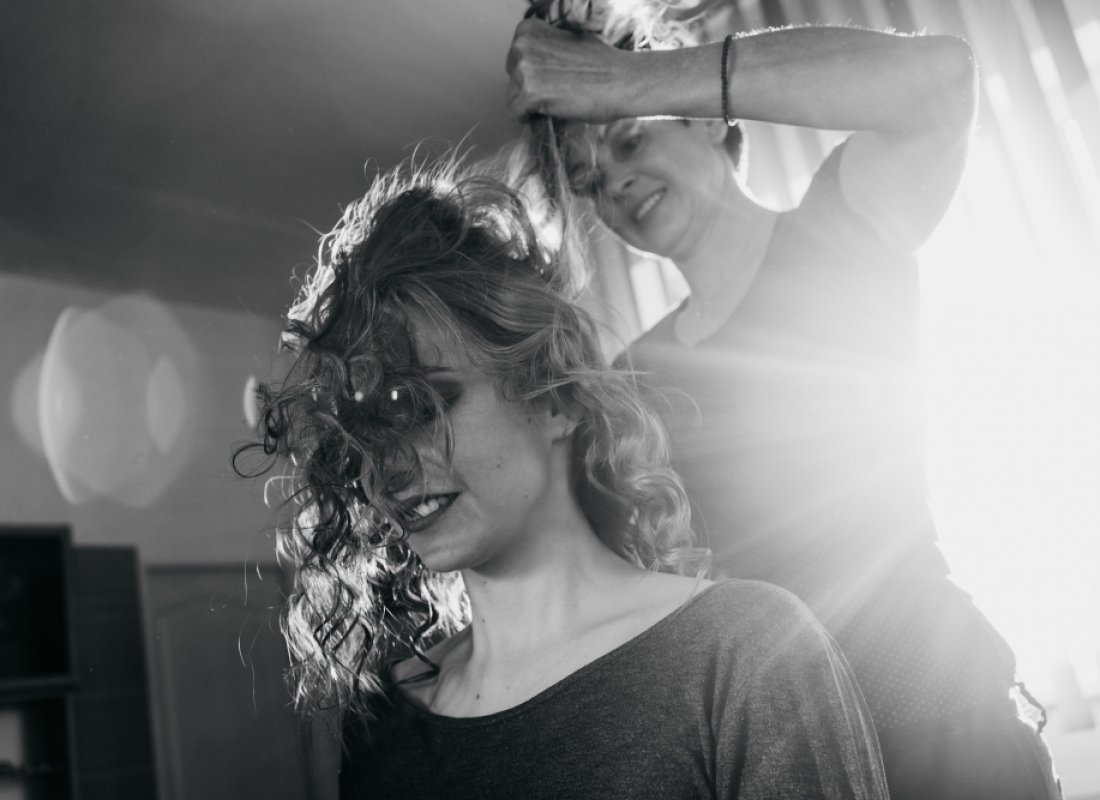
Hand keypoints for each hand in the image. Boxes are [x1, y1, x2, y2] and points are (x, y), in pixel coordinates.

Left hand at [505, 19, 633, 122]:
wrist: (621, 81)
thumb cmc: (602, 64)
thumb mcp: (567, 42)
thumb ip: (546, 50)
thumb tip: (536, 66)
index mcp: (528, 29)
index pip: (514, 60)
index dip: (531, 74)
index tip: (548, 80)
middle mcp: (521, 45)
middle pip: (511, 79)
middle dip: (528, 89)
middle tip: (554, 93)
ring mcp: (523, 69)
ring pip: (513, 97)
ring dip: (531, 105)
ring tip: (557, 103)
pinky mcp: (529, 93)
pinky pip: (516, 113)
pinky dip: (529, 119)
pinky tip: (549, 114)